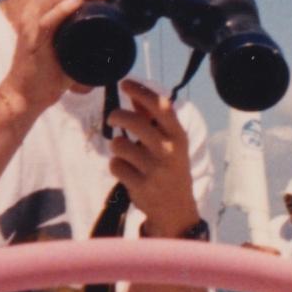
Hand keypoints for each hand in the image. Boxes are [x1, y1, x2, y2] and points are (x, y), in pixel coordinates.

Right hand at [0, 0, 121, 113]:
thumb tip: (112, 30)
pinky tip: (77, 2)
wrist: (25, 95)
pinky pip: (46, 20)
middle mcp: (32, 13)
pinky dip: (62, 9)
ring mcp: (32, 26)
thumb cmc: (48, 72)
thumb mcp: (66, 45)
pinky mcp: (34, 43)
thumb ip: (81, 34)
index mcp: (38, 9)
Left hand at [108, 80, 202, 234]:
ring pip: (120, 144)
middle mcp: (169, 151)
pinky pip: (115, 165)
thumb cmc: (169, 167)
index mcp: (178, 136)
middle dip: (117, 116)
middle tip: (112, 118)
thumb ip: (151, 118)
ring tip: (126, 154)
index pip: (160, 107)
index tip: (124, 83)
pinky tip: (127, 172)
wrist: (176, 208)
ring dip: (117, 146)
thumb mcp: (168, 142)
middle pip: (134, 122)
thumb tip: (134, 92)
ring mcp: (155, 170)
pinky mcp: (141, 186)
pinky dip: (117, 166)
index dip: (141, 92)